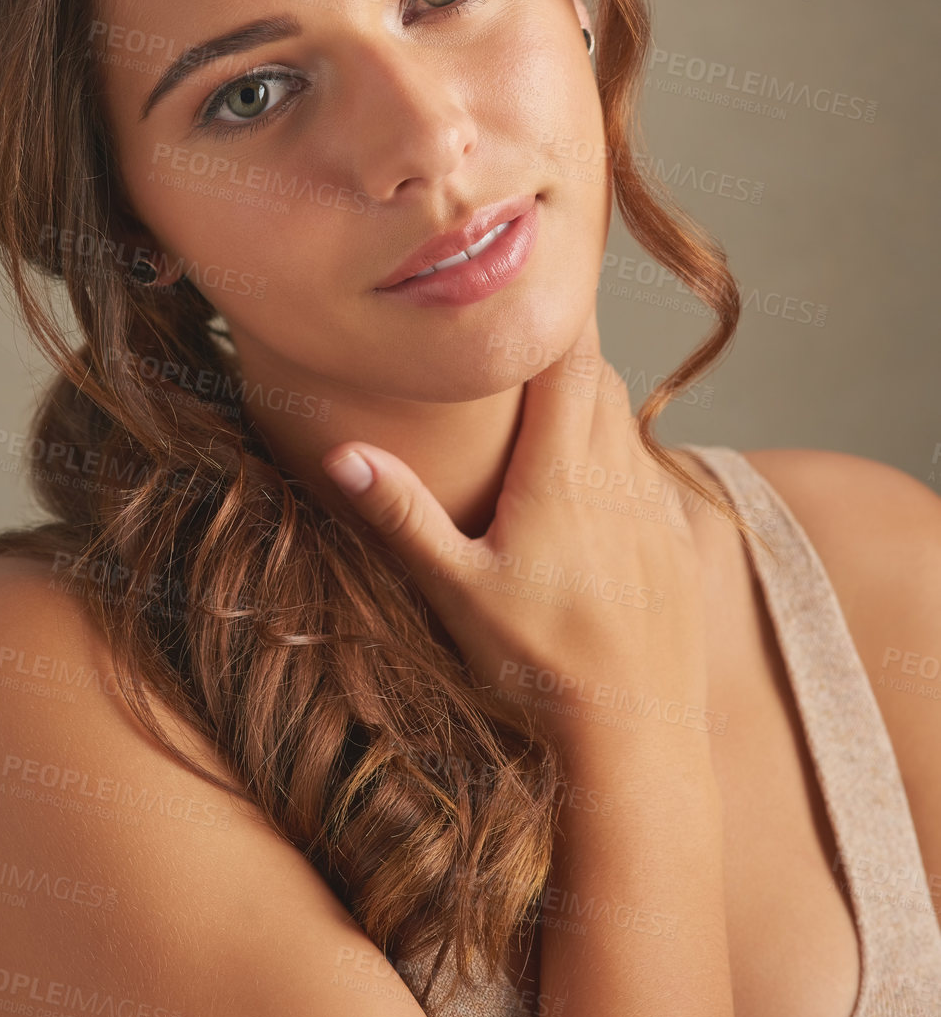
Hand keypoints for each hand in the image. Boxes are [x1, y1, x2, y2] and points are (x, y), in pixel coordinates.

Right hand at [321, 317, 710, 754]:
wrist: (637, 736)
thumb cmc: (539, 668)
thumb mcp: (457, 592)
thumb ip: (401, 516)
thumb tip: (341, 452)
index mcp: (563, 472)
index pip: (567, 357)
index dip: (552, 313)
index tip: (528, 280)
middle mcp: (619, 475)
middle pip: (598, 378)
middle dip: (561, 353)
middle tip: (515, 343)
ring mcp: (655, 508)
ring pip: (626, 422)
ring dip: (590, 404)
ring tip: (543, 407)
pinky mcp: (676, 543)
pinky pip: (650, 472)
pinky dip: (619, 458)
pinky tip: (590, 488)